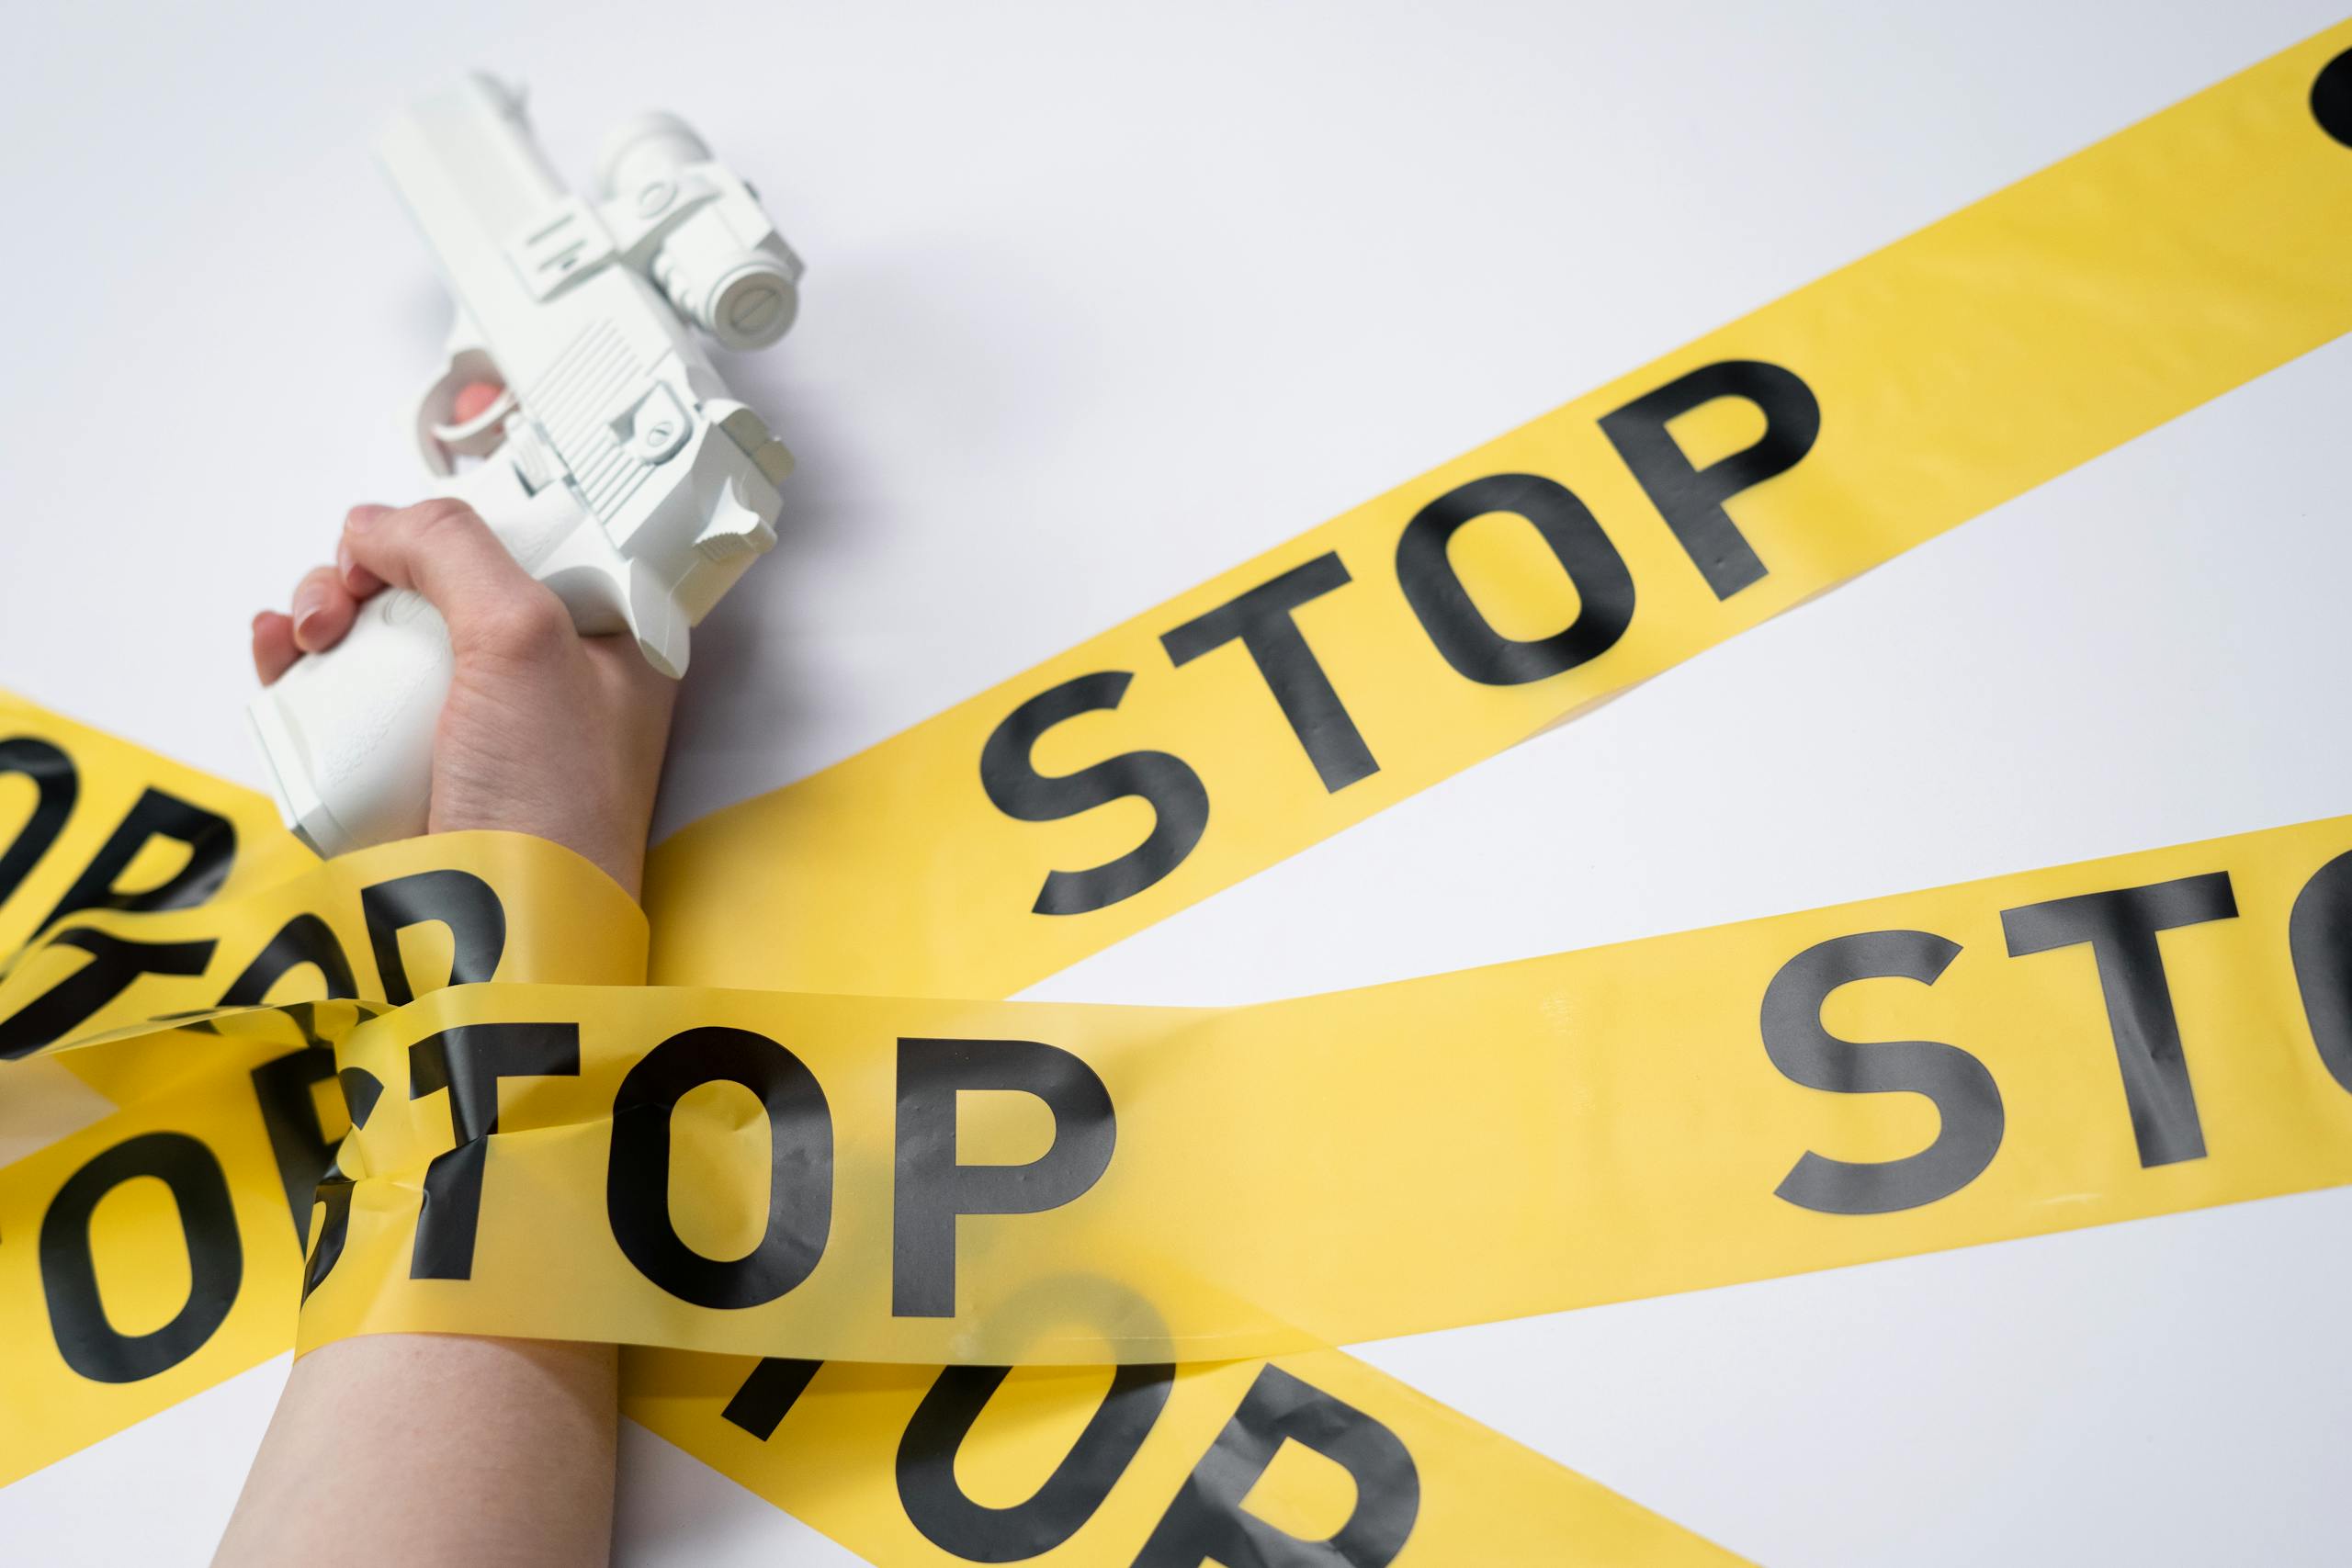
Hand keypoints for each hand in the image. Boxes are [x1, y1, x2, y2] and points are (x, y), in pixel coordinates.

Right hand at [252, 469, 673, 899]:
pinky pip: (343, 694)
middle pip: (439, 582)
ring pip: (382, 633)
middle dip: (372, 569)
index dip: (461, 527)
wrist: (501, 935)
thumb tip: (376, 525)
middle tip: (345, 594)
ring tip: (309, 631)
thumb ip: (457, 551)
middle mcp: (540, 679)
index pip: (530, 545)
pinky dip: (300, 661)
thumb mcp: (524, 638)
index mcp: (603, 644)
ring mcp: (469, 726)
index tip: (408, 536)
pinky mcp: (407, 769)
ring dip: (326, 607)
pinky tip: (278, 648)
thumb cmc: (549, 798)